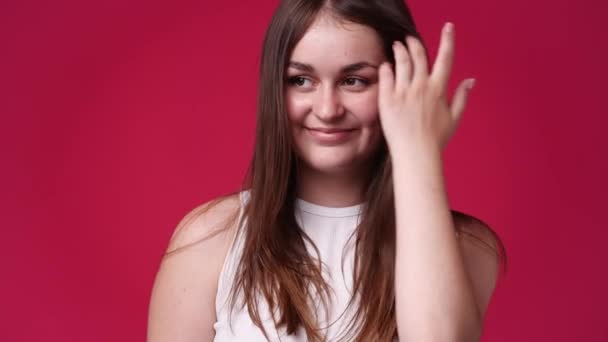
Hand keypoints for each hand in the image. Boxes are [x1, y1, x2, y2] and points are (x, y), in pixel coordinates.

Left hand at [377, 22, 474, 152]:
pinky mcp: (388, 100)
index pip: (445, 58)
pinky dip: (387, 67)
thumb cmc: (435, 139)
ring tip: (397, 45)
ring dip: (400, 50)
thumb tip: (471, 81)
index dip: (448, 40)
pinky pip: (386, 76)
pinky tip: (386, 64)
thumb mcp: (454, 118)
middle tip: (409, 39)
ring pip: (401, 62)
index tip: (448, 27)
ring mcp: (403, 92)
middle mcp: (421, 87)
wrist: (415, 154)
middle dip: (414, 43)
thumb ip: (462, 96)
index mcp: (438, 89)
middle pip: (419, 55)